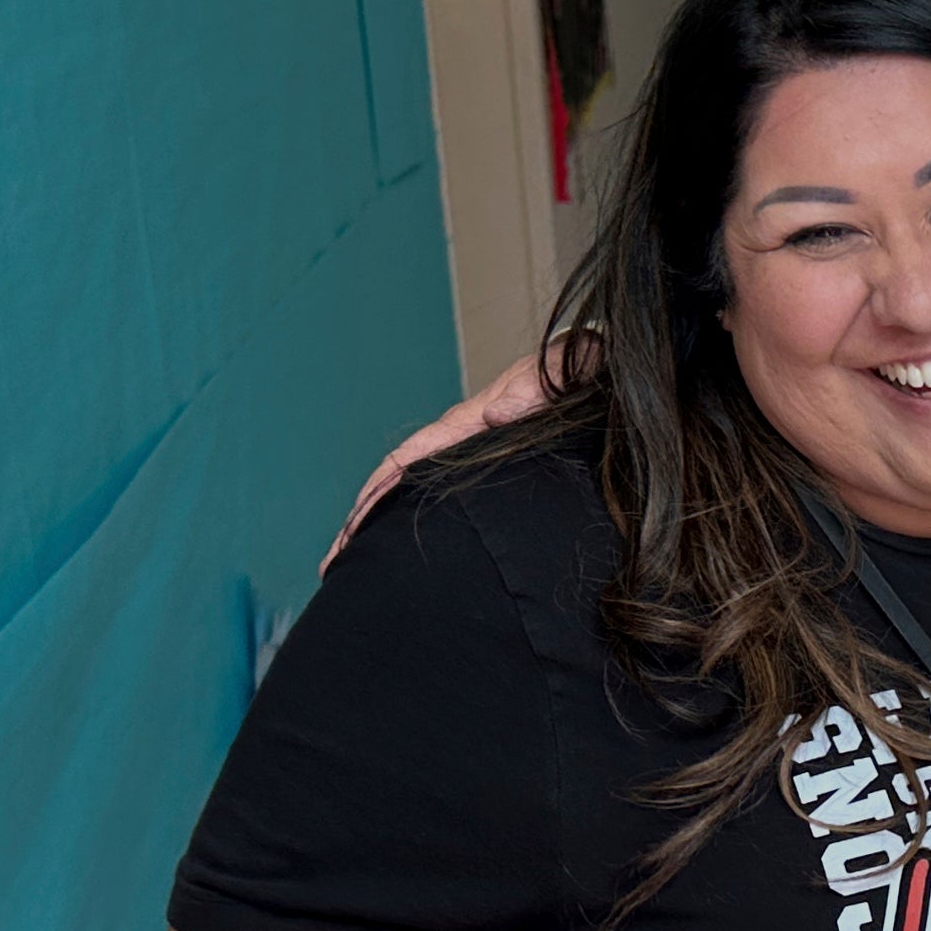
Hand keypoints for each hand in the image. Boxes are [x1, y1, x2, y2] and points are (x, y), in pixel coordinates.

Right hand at [325, 339, 588, 567]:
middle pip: (397, 479)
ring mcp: (472, 451)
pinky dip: (413, 518)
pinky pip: (442, 495)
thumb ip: (537, 384)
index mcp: (471, 420)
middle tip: (336, 562)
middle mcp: (462, 436)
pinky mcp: (491, 466)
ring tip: (354, 564)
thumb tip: (493, 414)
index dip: (379, 491)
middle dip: (362, 518)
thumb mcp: (566, 367)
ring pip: (414, 491)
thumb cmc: (580, 368)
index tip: (353, 525)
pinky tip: (406, 547)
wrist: (594, 369)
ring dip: (380, 523)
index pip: (411, 458)